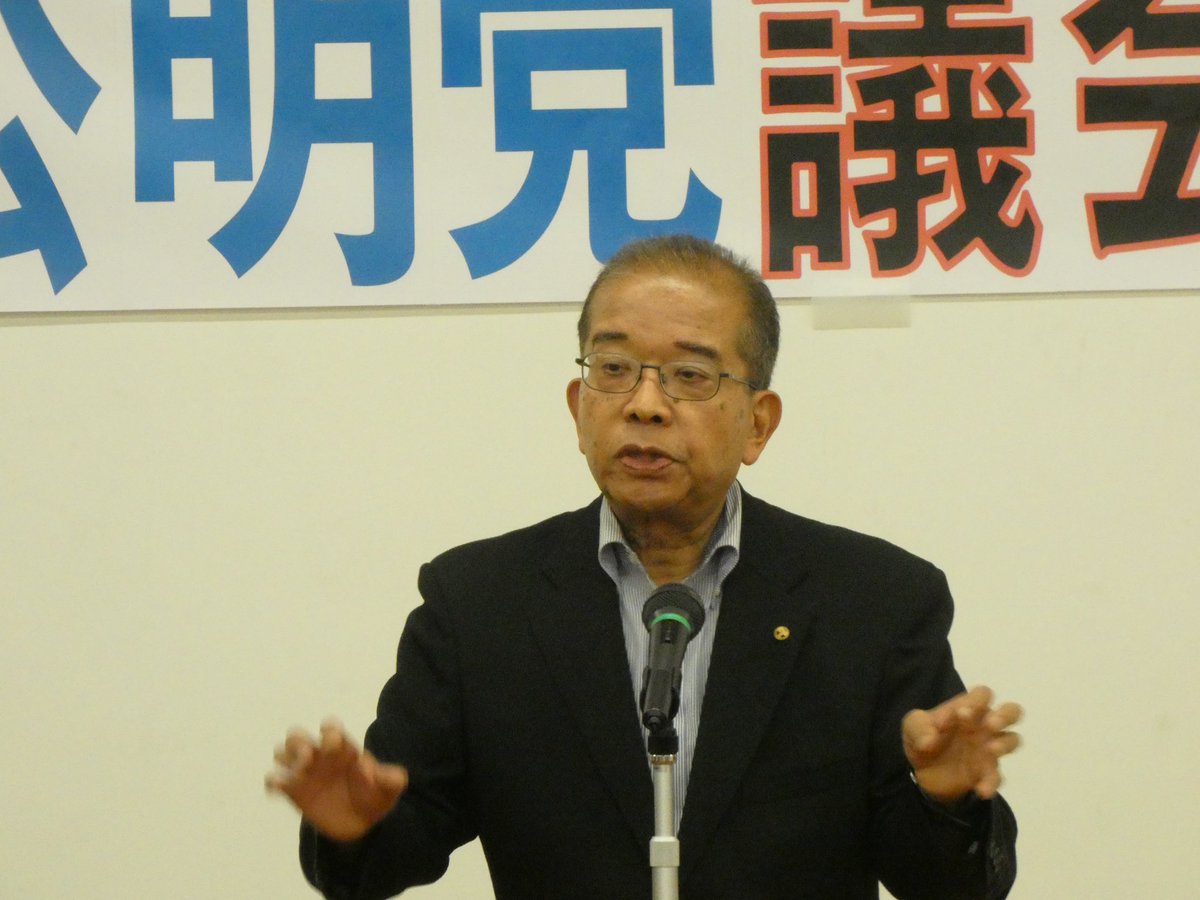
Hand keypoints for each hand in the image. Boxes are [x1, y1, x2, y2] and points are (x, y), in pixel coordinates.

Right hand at [266, 719, 407, 841]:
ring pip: (281, 752)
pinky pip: (273, 780)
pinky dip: (273, 781)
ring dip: (286, 761)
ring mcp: (304, 773)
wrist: (361, 824)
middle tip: (309, 761)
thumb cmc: (374, 797)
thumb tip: (371, 770)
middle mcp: (319, 756)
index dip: (330, 735)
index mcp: (342, 748)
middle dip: (299, 744)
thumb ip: (391, 778)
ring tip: (299, 777)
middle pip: (296, 735)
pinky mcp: (293, 792)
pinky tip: (282, 789)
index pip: (329, 727)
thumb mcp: (390, 789)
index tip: (339, 753)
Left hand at [902, 686, 1022, 804]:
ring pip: (1013, 740)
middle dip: (1005, 715)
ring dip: (1005, 744)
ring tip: (989, 750)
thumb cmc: (923, 737)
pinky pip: (997, 776)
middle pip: (1012, 711)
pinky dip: (991, 782)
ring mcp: (988, 749)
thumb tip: (930, 740)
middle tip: (990, 724)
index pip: (983, 694)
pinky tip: (980, 788)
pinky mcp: (986, 772)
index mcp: (967, 709)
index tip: (958, 715)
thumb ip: (918, 726)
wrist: (923, 771)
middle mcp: (983, 726)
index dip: (975, 702)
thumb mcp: (912, 726)